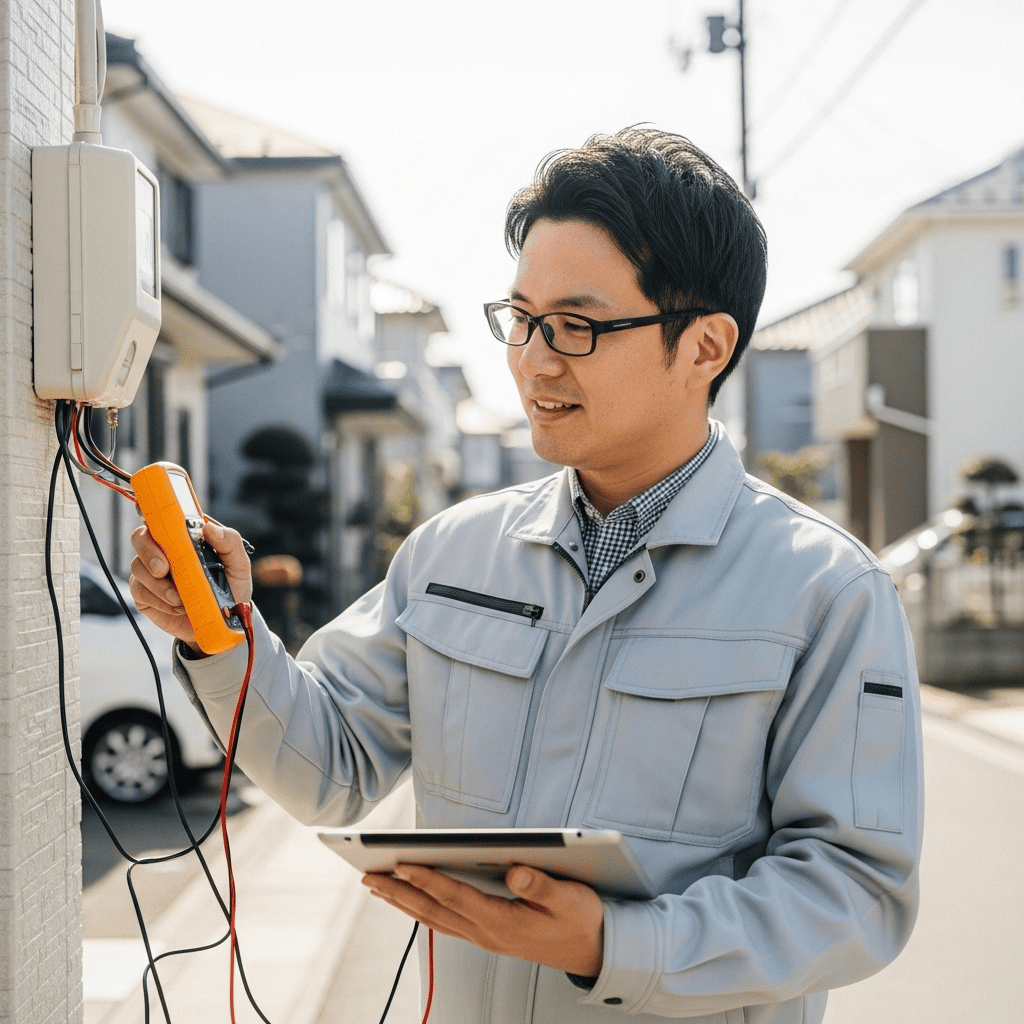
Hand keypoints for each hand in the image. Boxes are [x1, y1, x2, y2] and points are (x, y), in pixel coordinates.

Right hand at [129, 521, 252, 652]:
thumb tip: (209, 528)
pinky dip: (158, 600)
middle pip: (140, 537)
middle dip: (149, 552)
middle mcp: (166, 550)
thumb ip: (230, 543)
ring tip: (181, 599)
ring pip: (137, 567)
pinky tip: (177, 607)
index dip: (152, 515)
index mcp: (186, 536)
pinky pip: (139, 591)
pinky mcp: (145, 593)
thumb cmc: (231, 589)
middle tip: (162, 570)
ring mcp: (152, 571)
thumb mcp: (238, 566)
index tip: (152, 521)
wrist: (223, 624)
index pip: (163, 518)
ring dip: (157, 584)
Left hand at [362, 864, 603, 976]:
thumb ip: (542, 886)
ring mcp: (485, 937)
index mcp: (502, 922)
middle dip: (398, 891)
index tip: (400, 861)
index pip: (455, 896)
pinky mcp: (488, 935)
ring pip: (433, 919)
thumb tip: (515, 870)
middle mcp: (486, 933)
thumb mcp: (570, 899)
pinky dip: (421, 909)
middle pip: (432, 910)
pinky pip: (444, 922)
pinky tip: (410, 900)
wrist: (595, 952)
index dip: (426, 878)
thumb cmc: (583, 921)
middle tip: (367, 874)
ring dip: (403, 901)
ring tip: (377, 884)